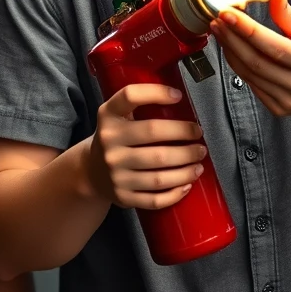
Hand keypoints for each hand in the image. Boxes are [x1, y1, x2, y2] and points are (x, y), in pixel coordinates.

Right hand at [86, 84, 206, 209]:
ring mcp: (115, 172)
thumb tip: (181, 101)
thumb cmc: (115, 139)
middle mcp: (109, 142)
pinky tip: (187, 184)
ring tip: (199, 163)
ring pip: (159, 173)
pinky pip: (155, 199)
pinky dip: (175, 193)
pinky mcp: (122, 196)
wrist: (91, 172)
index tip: (178, 95)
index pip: (130, 96)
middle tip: (199, 137)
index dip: (156, 92)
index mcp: (108, 117)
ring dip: (186, 169)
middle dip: (184, 134)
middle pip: (153, 134)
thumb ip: (138, 106)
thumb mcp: (116, 117)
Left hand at [211, 0, 290, 118]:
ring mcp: (287, 101)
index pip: (274, 46)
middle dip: (232, 38)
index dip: (247, 29)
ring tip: (220, 30)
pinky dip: (236, 64)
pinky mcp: (277, 108)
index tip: (228, 13)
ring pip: (248, 73)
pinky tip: (230, 47)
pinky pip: (249, 83)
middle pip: (256, 61)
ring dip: (229, 50)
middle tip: (218, 19)